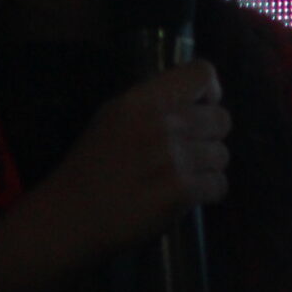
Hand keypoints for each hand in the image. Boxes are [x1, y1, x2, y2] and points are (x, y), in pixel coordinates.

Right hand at [36, 59, 229, 259]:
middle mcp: (161, 122)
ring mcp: (173, 158)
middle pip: (221, 118)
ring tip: (182, 176)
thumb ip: (153, 104)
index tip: (200, 108)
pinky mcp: (181, 191)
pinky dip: (207, 193)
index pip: (202, 74)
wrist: (69, 218)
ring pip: (223, 154)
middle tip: (189, 152)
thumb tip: (196, 100)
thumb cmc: (89, 168)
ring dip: (208, 167)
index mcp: (142, 99)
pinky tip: (185, 197)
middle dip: (210, 137)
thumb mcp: (113, 117)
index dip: (210, 92)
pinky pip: (219, 185)